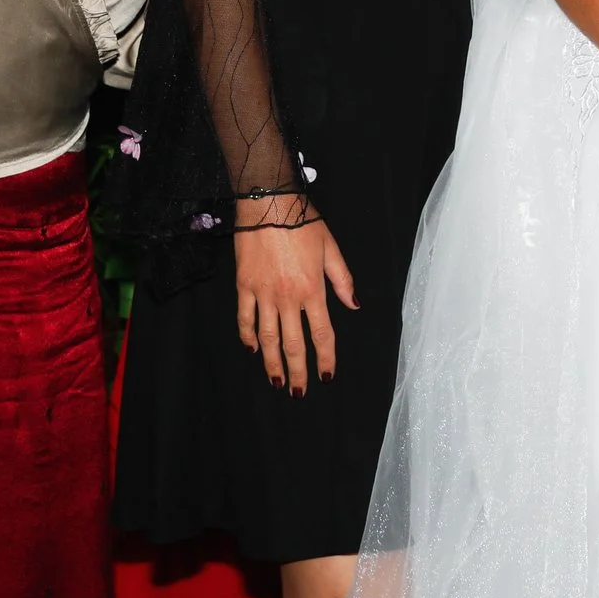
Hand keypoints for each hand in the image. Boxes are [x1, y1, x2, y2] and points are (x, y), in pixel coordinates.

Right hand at [232, 194, 356, 394]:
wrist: (269, 205)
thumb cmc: (303, 224)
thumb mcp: (332, 249)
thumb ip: (343, 281)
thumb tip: (354, 306)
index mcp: (313, 290)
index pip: (322, 333)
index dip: (326, 358)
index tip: (327, 376)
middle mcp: (288, 298)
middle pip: (293, 343)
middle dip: (297, 371)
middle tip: (299, 393)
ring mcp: (264, 294)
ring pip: (268, 338)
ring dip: (272, 363)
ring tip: (276, 382)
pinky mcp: (244, 287)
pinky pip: (245, 318)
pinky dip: (248, 336)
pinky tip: (253, 350)